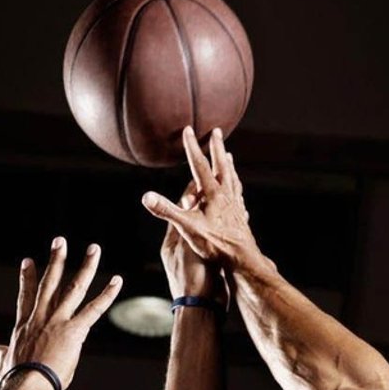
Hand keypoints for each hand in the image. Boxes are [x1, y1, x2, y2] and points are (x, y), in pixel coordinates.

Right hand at [0, 237, 121, 389]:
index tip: (28, 261)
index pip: (26, 296)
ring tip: (94, 248)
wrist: (26, 384)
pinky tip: (117, 280)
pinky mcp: (74, 330)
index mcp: (25, 325)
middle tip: (60, 241)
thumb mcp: (5, 363)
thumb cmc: (15, 379)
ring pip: (74, 287)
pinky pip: (94, 309)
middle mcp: (41, 317)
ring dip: (86, 266)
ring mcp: (58, 320)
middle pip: (50, 282)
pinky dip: (107, 294)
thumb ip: (2, 354)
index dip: (28, 278)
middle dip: (56, 260)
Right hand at [141, 126, 259, 268]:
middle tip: (216, 132)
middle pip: (221, 166)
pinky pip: (238, 195)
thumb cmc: (215, 244)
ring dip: (228, 165)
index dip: (192, 147)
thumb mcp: (187, 227)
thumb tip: (146, 197)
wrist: (242, 259)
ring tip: (228, 156)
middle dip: (217, 148)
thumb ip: (167, 211)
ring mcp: (235, 205)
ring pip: (232, 178)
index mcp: (212, 194)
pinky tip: (235, 190)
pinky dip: (235, 186)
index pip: (200, 165)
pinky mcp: (241, 216)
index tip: (188, 130)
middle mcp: (226, 195)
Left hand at [160, 183, 226, 305]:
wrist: (203, 309)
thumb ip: (188, 223)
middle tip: (220, 184)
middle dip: (207, 202)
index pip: (181, 209)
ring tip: (230, 201)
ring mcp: (197, 257)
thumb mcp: (188, 245)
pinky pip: (218, 243)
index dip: (192, 193)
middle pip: (195, 217)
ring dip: (217, 217)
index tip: (203, 177)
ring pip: (208, 230)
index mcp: (173, 241)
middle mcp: (183, 247)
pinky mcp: (211, 266)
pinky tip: (236, 227)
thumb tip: (187, 200)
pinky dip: (225, 233)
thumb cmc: (192, 279)